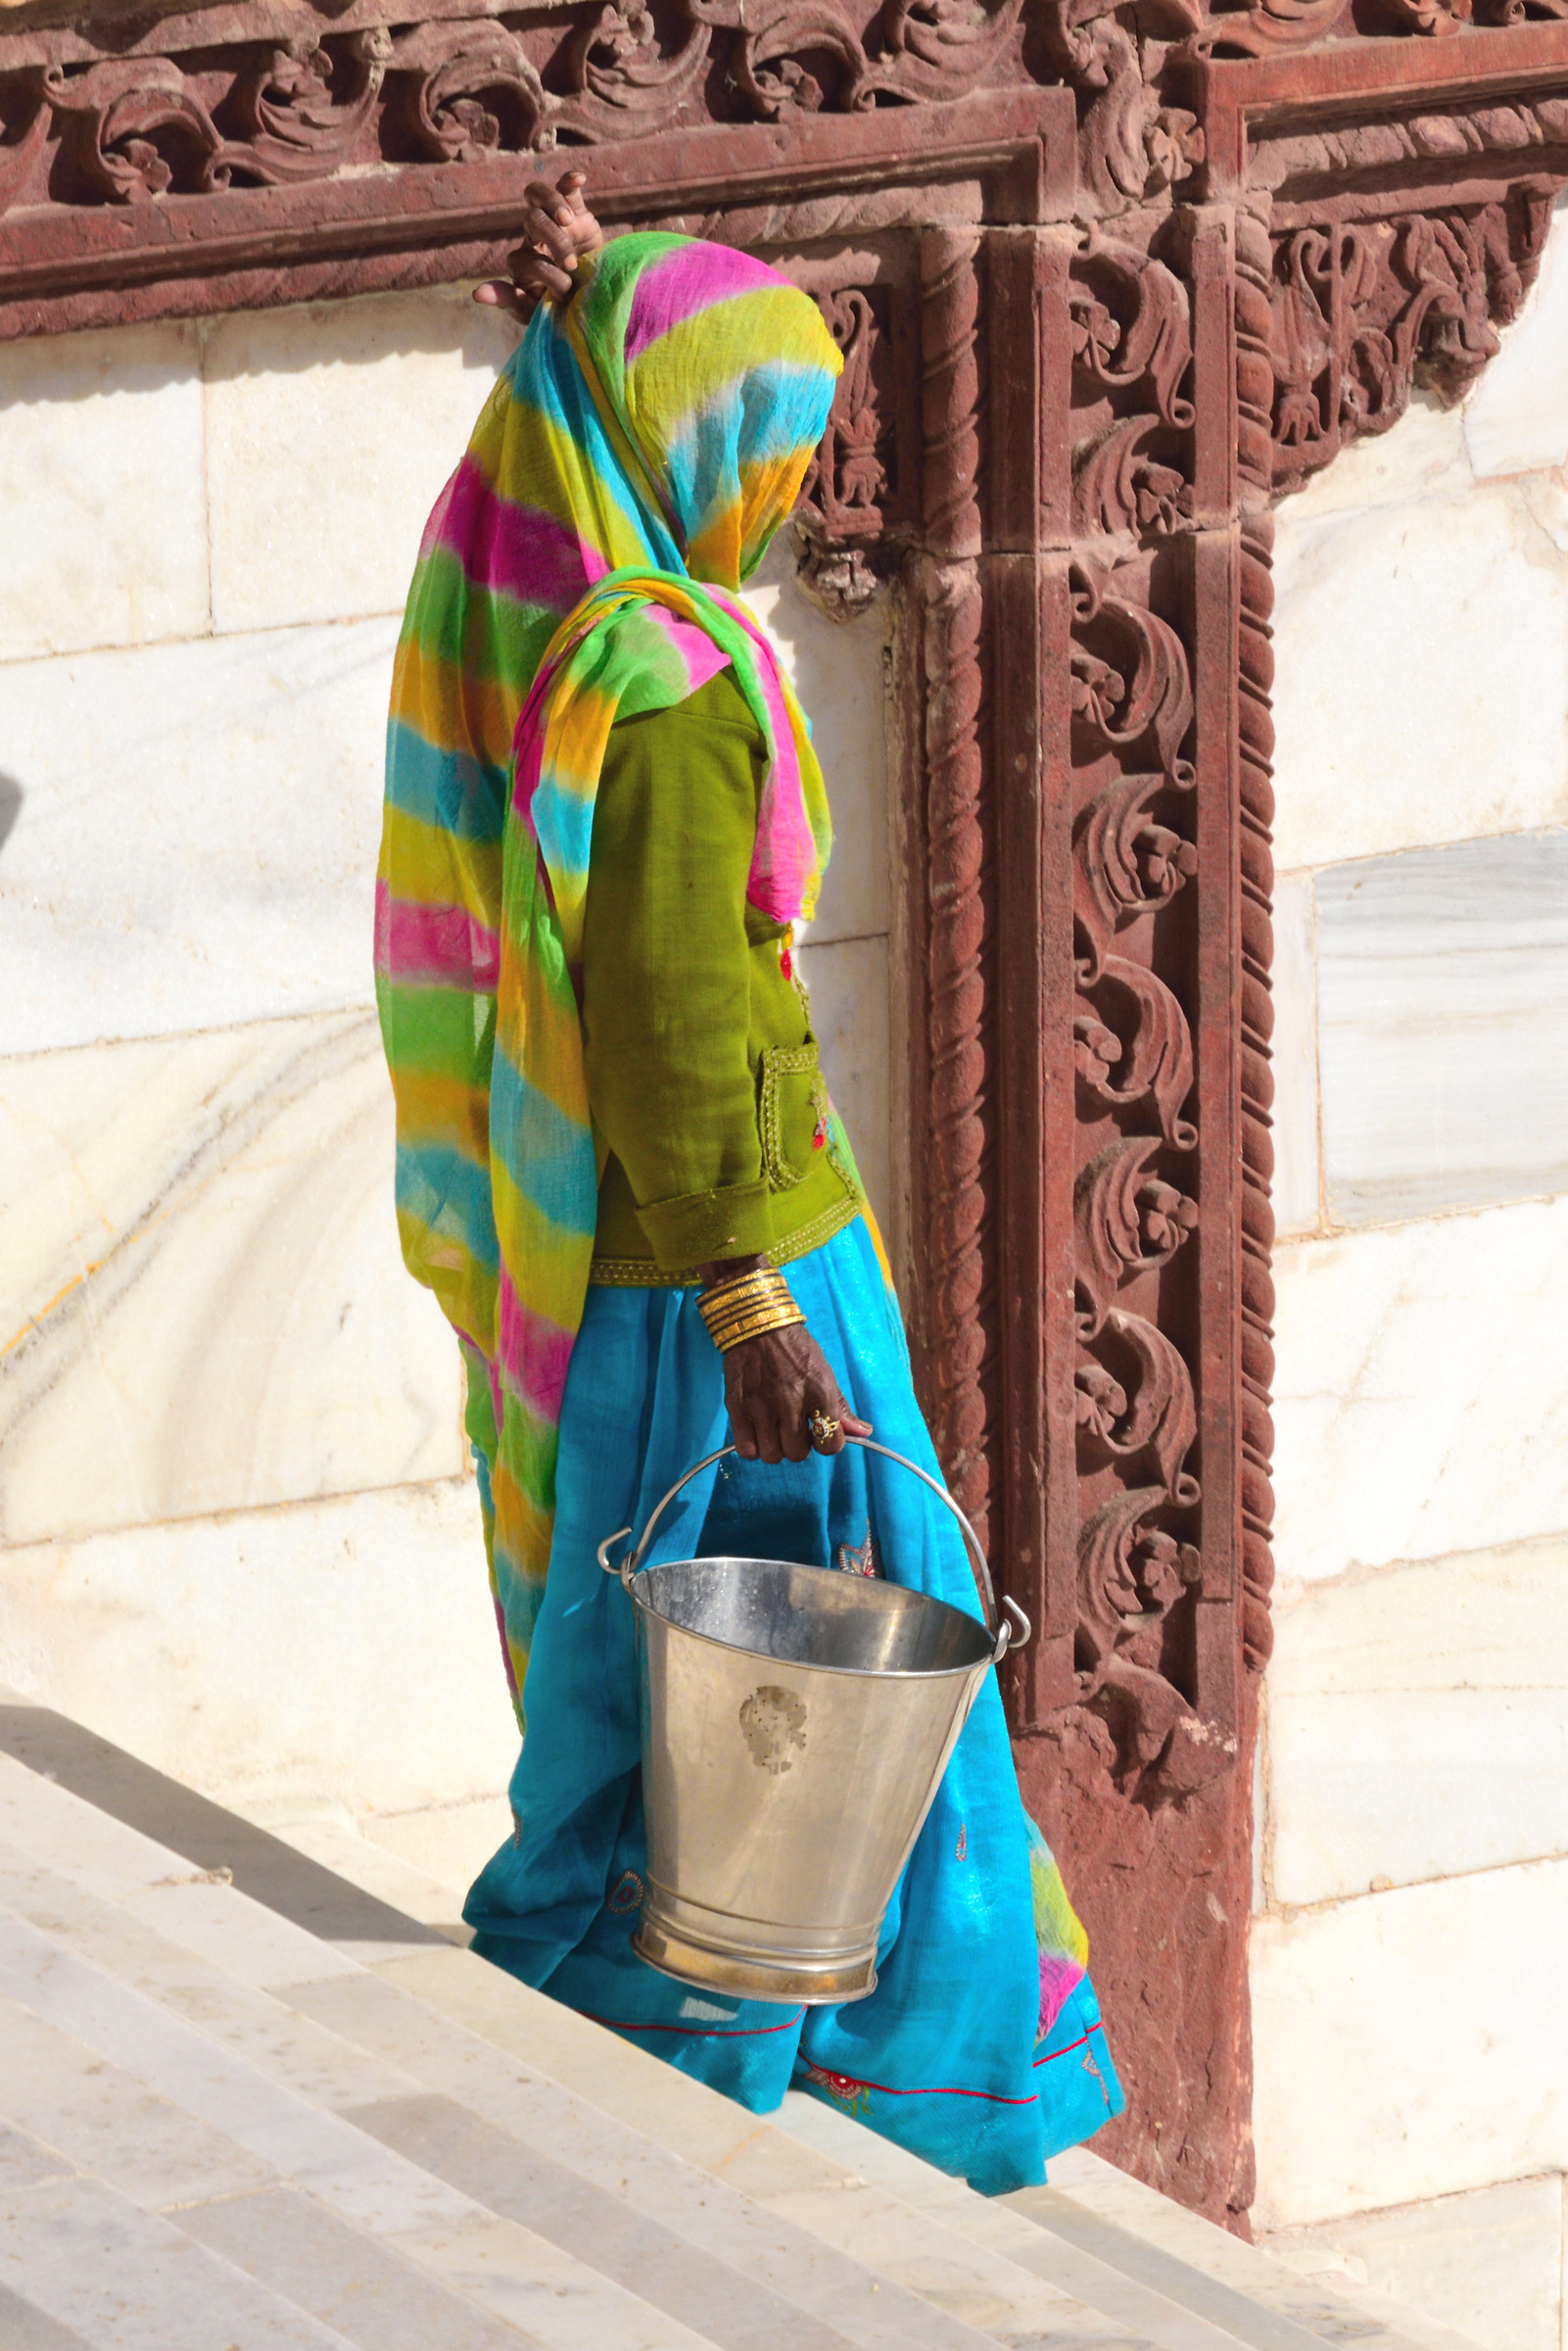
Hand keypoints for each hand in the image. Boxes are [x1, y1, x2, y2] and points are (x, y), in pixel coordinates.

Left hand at [473, 169, 604, 319]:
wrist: (591, 302)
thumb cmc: (559, 311)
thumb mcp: (533, 312)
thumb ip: (507, 300)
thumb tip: (476, 294)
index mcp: (522, 262)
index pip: (525, 257)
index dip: (545, 274)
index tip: (564, 295)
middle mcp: (534, 237)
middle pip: (532, 220)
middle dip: (554, 241)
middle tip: (572, 265)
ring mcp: (555, 222)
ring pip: (539, 196)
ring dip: (552, 204)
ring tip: (567, 220)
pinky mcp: (577, 213)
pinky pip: (567, 189)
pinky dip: (569, 181)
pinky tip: (578, 178)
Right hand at [722, 1320, 871, 1465]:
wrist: (759, 1326)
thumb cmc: (796, 1349)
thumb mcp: (825, 1373)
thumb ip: (841, 1408)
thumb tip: (864, 1433)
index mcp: (819, 1393)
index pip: (830, 1445)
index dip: (826, 1443)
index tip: (820, 1433)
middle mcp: (791, 1403)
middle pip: (798, 1454)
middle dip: (799, 1446)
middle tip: (794, 1429)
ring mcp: (762, 1408)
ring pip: (772, 1455)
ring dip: (776, 1448)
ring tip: (775, 1430)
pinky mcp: (738, 1409)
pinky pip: (747, 1450)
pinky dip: (753, 1448)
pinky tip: (758, 1433)